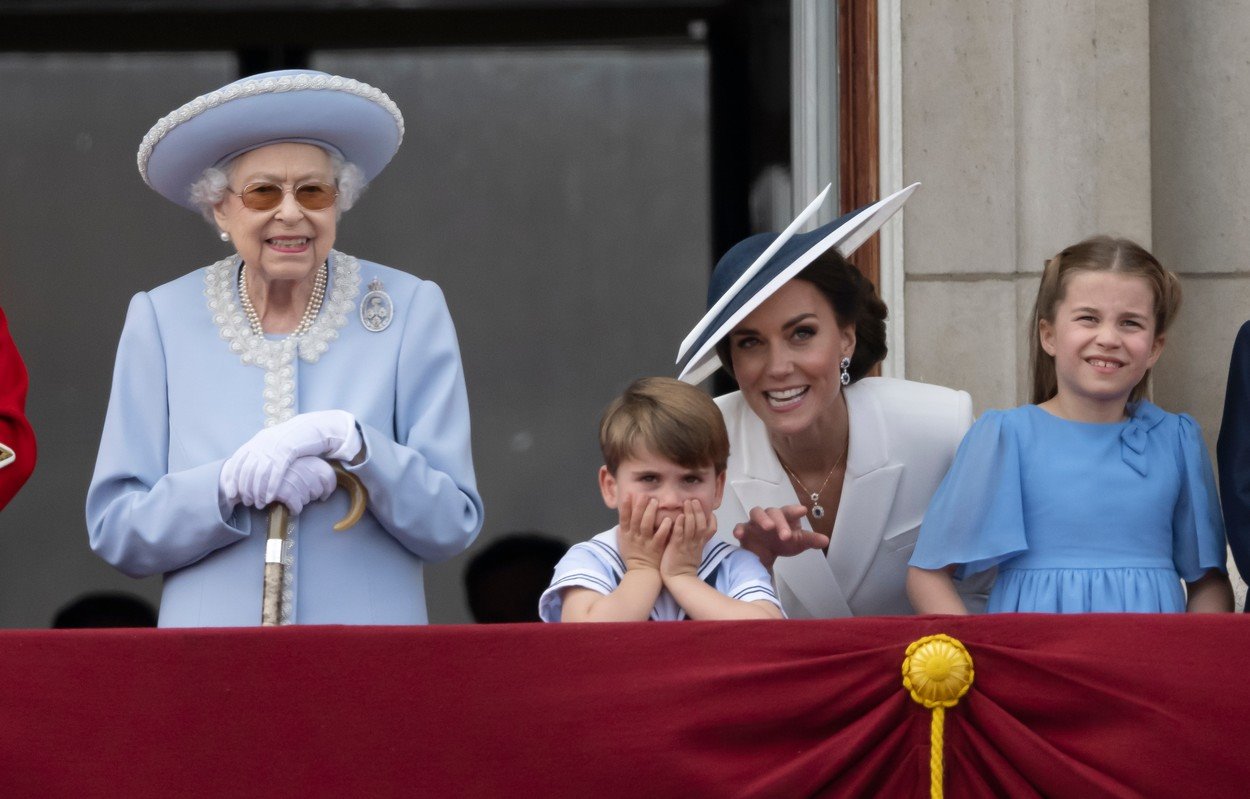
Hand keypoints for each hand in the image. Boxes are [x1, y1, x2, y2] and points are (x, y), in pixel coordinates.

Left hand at [220, 410, 360, 507]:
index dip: (232, 479)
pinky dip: (271, 487)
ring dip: (258, 491)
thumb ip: (260, 452)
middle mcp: (262, 444)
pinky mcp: (287, 452)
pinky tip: (270, 498)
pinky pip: (276, 473)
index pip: (237, 461)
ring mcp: (274, 448)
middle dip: (245, 489)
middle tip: (247, 502)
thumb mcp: (272, 442)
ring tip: (259, 504)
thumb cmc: (292, 438)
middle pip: (247, 470)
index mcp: (256, 441)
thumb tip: (249, 469)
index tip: (231, 493)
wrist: (311, 427)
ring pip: (260, 473)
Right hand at [616, 495, 671, 572]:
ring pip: (646, 525)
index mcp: (626, 535)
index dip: (626, 506)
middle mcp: (634, 537)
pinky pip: (659, 537)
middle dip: (639, 506)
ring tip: (655, 502)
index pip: (624, 518)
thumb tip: (623, 516)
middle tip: (645, 495)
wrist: (642, 573)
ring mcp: (645, 543)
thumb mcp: (624, 542)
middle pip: (635, 519)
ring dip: (650, 513)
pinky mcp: (656, 549)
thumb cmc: (634, 557)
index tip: (629, 494)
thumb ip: (624, 529)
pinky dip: (663, 528)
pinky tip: (668, 520)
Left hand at [660, 499, 715, 579]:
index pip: (711, 529)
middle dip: (699, 511)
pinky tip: (679, 516)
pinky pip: (680, 535)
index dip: (711, 519)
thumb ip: (696, 540)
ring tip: (687, 502)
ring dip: (690, 513)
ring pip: (692, 527)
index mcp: (700, 543)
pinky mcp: (676, 548)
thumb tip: (695, 529)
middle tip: (695, 500)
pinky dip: (680, 525)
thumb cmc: (684, 566)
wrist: (679, 579)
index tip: (709, 510)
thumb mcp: (695, 552)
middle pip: (701, 524)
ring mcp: (687, 545)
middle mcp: (695, 543)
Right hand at [732, 505, 827, 569]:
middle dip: (781, 523)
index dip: (795, 510)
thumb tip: (826, 541)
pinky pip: (740, 526)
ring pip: (756, 513)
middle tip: (786, 536)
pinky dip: (739, 529)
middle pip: (774, 512)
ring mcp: (756, 522)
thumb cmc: (783, 543)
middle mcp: (770, 516)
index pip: (790, 511)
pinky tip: (740, 535)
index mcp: (785, 517)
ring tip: (768, 527)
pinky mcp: (745, 531)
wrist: (766, 553)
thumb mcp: (799, 543)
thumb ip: (811, 540)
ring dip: (762, 519)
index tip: (803, 511)